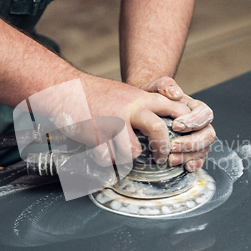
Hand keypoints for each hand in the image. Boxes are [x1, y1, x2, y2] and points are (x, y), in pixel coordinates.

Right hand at [47, 74, 189, 165]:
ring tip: (119, 156)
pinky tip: (101, 154)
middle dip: (162, 149)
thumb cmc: (97, 95)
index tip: (183, 137)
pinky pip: (107, 159)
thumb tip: (161, 127)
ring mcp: (112, 122)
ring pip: (132, 152)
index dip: (185, 123)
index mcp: (140, 98)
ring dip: (125, 159)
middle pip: (158, 131)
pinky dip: (105, 161)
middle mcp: (129, 109)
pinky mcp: (96, 135)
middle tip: (161, 158)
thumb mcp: (126, 94)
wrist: (66, 89)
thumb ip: (143, 107)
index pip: (174, 108)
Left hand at [140, 77, 215, 170]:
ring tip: (171, 159)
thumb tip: (176, 93)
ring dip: (188, 155)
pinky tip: (185, 167)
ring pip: (204, 149)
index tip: (176, 126)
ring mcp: (196, 139)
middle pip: (208, 134)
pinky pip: (199, 160)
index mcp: (194, 108)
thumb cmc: (151, 99)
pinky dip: (194, 164)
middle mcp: (199, 124)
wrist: (143, 111)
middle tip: (173, 145)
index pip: (204, 114)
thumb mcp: (155, 88)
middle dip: (191, 142)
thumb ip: (165, 84)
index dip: (193, 121)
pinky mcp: (190, 152)